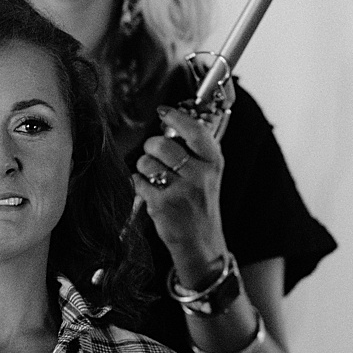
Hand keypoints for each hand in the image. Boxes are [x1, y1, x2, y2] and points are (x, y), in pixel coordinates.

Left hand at [131, 104, 225, 278]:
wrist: (201, 239)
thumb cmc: (201, 202)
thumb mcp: (210, 173)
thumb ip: (197, 149)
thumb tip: (174, 122)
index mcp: (214, 162)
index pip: (195, 131)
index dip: (176, 118)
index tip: (164, 112)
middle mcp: (200, 175)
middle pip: (162, 144)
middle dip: (152, 146)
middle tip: (156, 152)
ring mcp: (180, 191)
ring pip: (146, 162)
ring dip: (145, 166)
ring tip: (156, 176)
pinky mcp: (161, 205)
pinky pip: (138, 181)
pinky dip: (139, 183)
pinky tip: (151, 190)